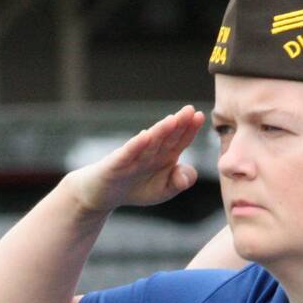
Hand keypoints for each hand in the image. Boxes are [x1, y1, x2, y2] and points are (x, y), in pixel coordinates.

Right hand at [64, 105, 203, 213]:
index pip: (180, 140)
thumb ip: (178, 183)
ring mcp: (133, 156)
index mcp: (165, 155)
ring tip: (172, 120)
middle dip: (178, 123)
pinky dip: (136, 145)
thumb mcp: (163, 191)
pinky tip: (145, 136)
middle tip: (189, 110)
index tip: (200, 116)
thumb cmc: (135, 188)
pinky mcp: (116, 164)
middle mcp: (150, 152)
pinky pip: (128, 154)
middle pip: (166, 137)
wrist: (102, 193)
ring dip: (160, 131)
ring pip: (149, 143)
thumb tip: (189, 176)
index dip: (190, 129)